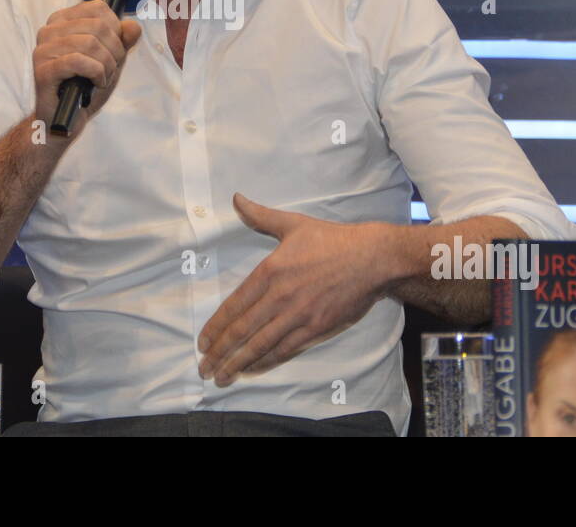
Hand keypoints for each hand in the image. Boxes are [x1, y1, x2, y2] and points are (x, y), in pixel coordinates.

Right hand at [32, 0, 141, 133]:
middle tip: (111, 69)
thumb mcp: (110, 60)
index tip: (115, 50)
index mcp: (62, 21)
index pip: (97, 8)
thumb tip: (133, 26)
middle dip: (114, 50)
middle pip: (97, 25)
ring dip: (107, 65)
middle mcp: (49, 31)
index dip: (116, 29)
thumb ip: (122, 41)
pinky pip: (78, 61)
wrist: (66, 118)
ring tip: (103, 78)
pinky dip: (96, 73)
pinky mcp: (43, 70)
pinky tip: (96, 83)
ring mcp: (43, 50)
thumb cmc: (85, 87)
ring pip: (90, 43)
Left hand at [196, 193, 392, 385]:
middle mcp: (280, 296)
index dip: (216, 327)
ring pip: (261, 345)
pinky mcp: (316, 329)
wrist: (372, 258)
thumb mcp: (293, 223)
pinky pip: (285, 350)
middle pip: (242, 331)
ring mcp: (298, 315)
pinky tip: (253, 369)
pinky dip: (266, 362)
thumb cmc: (332, 240)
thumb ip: (260, 216)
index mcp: (270, 271)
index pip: (234, 306)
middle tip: (204, 368)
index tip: (203, 342)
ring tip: (222, 377)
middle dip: (220, 353)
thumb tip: (236, 199)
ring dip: (238, 363)